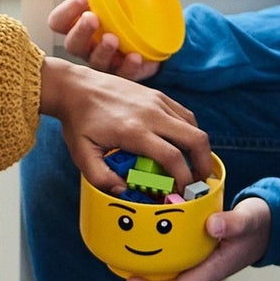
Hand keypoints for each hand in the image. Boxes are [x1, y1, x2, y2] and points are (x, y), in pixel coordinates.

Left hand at [39, 56, 212, 194]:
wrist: (75, 87)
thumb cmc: (78, 122)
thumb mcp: (82, 155)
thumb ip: (102, 179)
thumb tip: (125, 193)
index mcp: (134, 131)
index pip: (172, 158)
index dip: (182, 179)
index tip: (181, 193)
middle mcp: (151, 114)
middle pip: (195, 140)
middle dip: (203, 165)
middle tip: (199, 182)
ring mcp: (157, 102)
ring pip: (194, 126)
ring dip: (199, 149)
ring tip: (193, 166)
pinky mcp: (158, 95)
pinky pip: (185, 115)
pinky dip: (190, 132)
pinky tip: (182, 145)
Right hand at [47, 0, 159, 80]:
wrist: (154, 32)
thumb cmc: (124, 12)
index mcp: (78, 24)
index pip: (59, 21)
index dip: (67, 11)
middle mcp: (87, 46)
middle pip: (72, 44)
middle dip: (81, 31)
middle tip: (93, 18)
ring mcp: (104, 62)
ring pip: (95, 62)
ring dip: (103, 50)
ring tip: (113, 38)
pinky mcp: (124, 72)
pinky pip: (123, 74)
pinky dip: (128, 66)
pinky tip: (135, 56)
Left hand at [126, 195, 272, 280]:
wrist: (269, 222)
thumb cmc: (259, 224)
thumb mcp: (248, 221)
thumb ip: (231, 224)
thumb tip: (211, 227)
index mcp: (213, 270)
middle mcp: (203, 269)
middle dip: (144, 279)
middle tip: (117, 266)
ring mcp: (199, 261)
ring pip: (170, 269)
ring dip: (149, 265)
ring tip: (124, 254)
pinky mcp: (197, 249)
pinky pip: (174, 255)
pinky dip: (159, 249)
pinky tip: (145, 235)